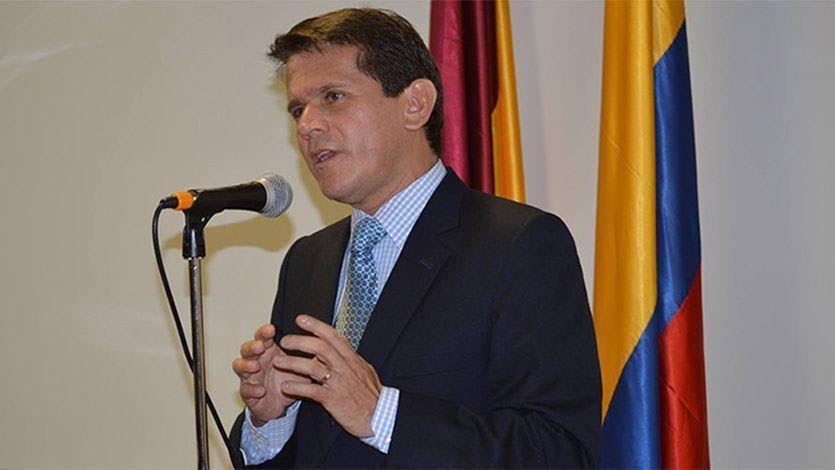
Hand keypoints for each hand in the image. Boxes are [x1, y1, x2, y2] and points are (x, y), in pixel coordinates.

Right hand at [232, 324, 308, 425]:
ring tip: (255, 366)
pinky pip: (245, 389)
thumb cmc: (288, 381)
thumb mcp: (302, 367)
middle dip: (252, 346)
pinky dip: (251, 389)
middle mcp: (257, 360)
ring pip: (240, 366)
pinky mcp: (248, 393)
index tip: (271, 329)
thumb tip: (328, 342)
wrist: (280, 406)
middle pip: (247, 348)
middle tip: (260, 346)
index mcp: (269, 351)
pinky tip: (260, 390)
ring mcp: (250, 376)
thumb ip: (311, 355)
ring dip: (246, 365)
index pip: (263, 337)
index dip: (265, 332)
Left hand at [276, 315, 381, 437]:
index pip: (332, 336)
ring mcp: (339, 382)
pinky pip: (312, 391)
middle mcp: (344, 367)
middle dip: (300, 341)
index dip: (316, 325)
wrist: (380, 416)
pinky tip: (286, 386)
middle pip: (320, 347)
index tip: (301, 319)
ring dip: (293, 363)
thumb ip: (350, 358)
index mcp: (351, 358)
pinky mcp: (334, 399)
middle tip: (285, 340)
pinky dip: (298, 387)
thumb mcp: (364, 370)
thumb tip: (340, 348)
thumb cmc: (372, 395)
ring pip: (313, 367)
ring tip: (279, 362)